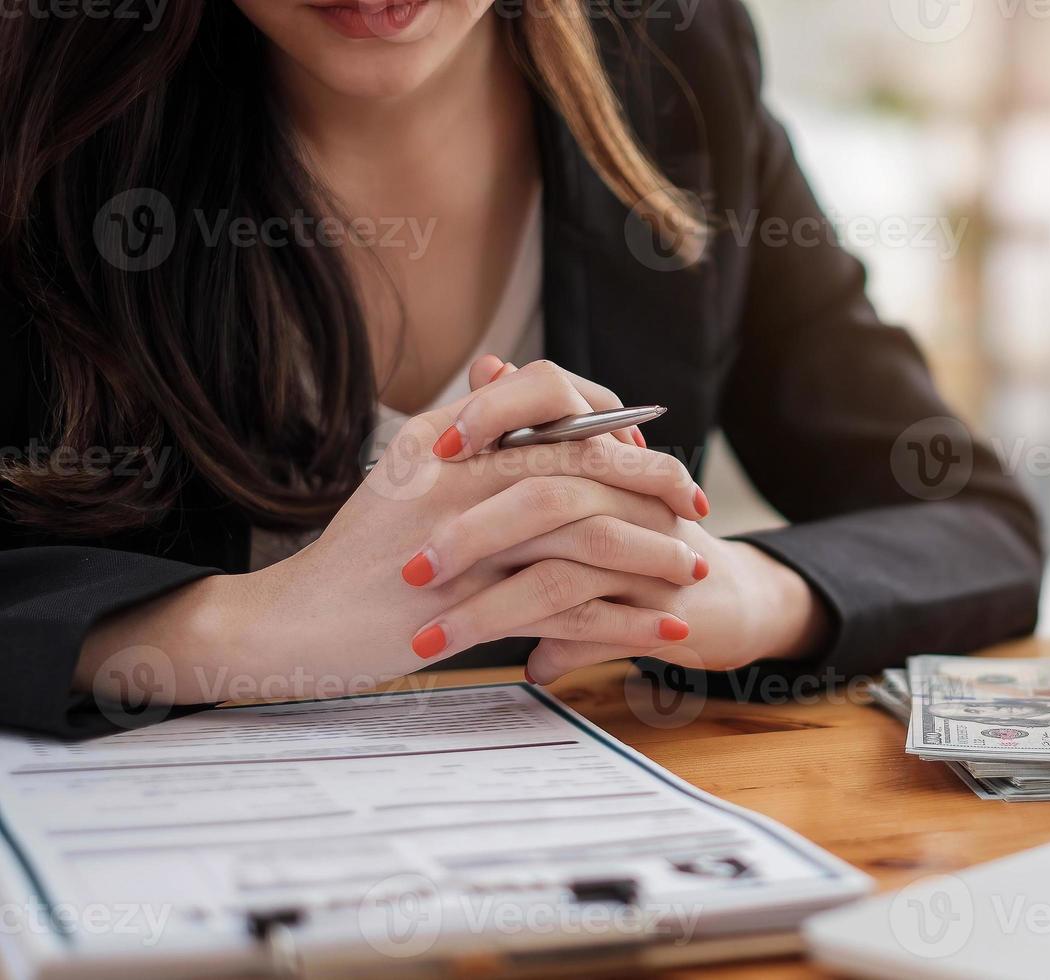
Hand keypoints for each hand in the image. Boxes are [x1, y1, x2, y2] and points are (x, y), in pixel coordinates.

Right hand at [76, 357, 705, 704]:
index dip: (611, 418)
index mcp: (442, 436)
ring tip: (693, 572)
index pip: (546, 393)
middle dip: (654, 483)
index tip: (647, 449)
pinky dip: (627, 622)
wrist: (292, 625)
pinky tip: (667, 634)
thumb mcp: (407, 473)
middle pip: (580, 461)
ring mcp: (458, 543)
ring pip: (583, 532)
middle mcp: (452, 477)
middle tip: (698, 506)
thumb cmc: (361, 553)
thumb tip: (504, 370)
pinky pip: (568, 609)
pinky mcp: (464, 608)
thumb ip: (466, 426)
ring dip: (651, 553)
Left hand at [442, 367, 828, 685]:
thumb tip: (486, 365)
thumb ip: (535, 428)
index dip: (496, 416)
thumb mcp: (584, 480)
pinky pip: (600, 634)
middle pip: (548, 499)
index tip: (438, 447)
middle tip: (413, 570)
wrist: (718, 600)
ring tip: (430, 639)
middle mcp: (633, 498)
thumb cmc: (633, 537)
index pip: (553, 401)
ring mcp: (650, 559)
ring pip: (562, 579)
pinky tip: (518, 668)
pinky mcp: (664, 617)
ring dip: (491, 613)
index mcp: (607, 456)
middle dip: (472, 536)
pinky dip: (555, 651)